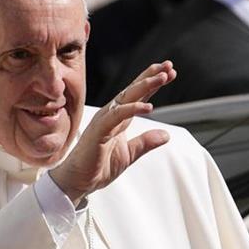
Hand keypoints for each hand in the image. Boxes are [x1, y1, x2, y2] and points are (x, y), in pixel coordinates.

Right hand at [50, 61, 176, 204]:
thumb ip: (146, 142)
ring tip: (162, 78)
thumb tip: (166, 135)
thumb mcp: (129, 154)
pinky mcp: (99, 130)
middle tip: (169, 66)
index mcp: (119, 118)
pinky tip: (148, 106)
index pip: (138, 95)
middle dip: (151, 76)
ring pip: (126, 97)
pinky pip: (117, 116)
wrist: (78, 181)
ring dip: (145, 86)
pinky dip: (132, 109)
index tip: (170, 72)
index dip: (153, 83)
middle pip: (133, 90)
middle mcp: (111, 114)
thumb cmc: (98, 166)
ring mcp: (104, 120)